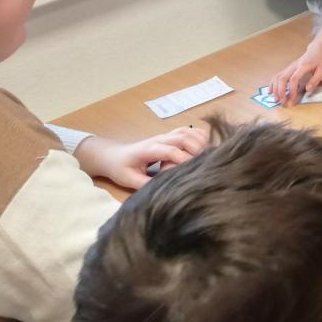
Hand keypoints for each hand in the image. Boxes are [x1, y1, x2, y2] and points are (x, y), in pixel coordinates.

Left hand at [75, 125, 209, 189]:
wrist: (112, 155)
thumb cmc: (120, 168)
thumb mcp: (129, 180)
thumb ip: (146, 184)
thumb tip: (166, 190)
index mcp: (149, 150)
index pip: (171, 151)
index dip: (185, 159)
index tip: (194, 170)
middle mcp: (159, 139)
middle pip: (183, 137)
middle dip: (197, 149)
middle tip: (207, 162)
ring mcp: (165, 136)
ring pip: (187, 132)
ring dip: (200, 141)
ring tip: (209, 155)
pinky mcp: (169, 136)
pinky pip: (188, 130)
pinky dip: (199, 135)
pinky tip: (205, 145)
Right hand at [270, 44, 321, 105]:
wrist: (315, 50)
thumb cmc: (320, 61)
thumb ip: (315, 80)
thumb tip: (307, 89)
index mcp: (303, 67)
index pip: (294, 79)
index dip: (292, 90)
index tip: (292, 99)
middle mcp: (293, 66)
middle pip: (282, 79)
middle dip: (281, 92)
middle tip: (283, 102)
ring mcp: (289, 67)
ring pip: (277, 77)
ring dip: (275, 89)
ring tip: (277, 99)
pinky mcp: (287, 69)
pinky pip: (277, 76)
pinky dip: (272, 84)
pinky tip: (270, 91)